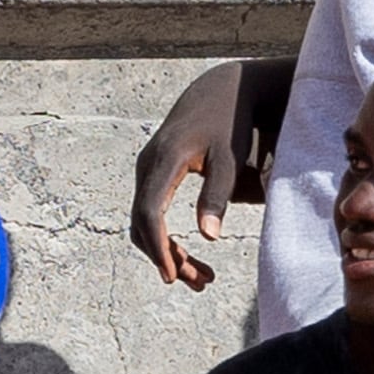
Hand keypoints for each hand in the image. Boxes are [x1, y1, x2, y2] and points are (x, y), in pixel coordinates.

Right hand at [133, 57, 286, 290]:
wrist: (220, 90)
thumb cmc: (230, 123)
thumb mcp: (230, 158)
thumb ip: (218, 194)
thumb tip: (209, 236)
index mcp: (165, 160)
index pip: (149, 212)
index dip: (159, 246)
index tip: (174, 275)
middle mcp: (147, 164)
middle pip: (143, 223)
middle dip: (168, 257)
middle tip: (201, 283)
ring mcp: (147, 168)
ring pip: (145, 221)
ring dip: (167, 252)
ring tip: (202, 278)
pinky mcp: (153, 173)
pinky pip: (150, 212)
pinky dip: (165, 236)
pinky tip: (189, 254)